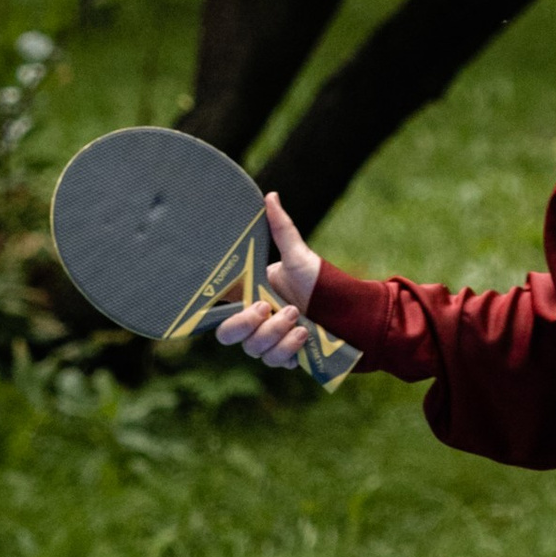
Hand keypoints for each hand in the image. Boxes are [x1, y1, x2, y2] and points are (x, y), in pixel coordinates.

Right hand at [215, 191, 326, 368]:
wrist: (350, 312)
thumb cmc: (322, 282)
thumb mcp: (299, 256)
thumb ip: (281, 229)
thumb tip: (271, 195)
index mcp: (250, 295)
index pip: (217, 306)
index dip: (205, 310)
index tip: (209, 303)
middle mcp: (255, 321)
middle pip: (227, 335)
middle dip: (244, 324)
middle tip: (265, 308)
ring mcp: (268, 341)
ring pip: (253, 348)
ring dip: (275, 333)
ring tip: (298, 318)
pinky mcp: (284, 358)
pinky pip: (273, 361)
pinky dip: (288, 348)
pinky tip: (303, 334)